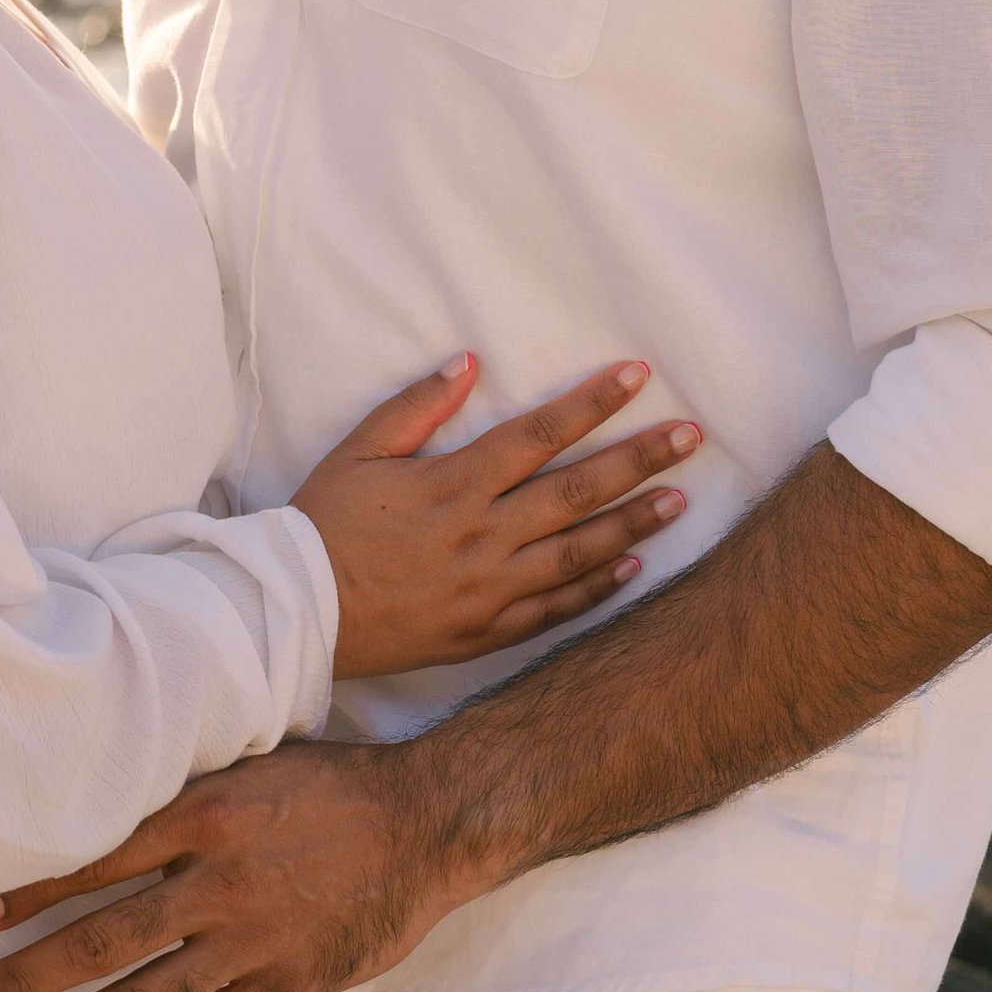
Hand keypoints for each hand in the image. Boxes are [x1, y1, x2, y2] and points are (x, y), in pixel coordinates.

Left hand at [0, 736, 450, 991]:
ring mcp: (254, 942)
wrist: (424, 824)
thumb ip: (180, 797)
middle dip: (25, 976)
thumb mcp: (247, 765)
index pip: (93, 859)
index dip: (29, 889)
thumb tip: (98, 809)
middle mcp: (220, 881)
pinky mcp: (289, 985)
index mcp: (205, 813)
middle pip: (102, 940)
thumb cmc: (329, 786)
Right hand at [293, 354, 698, 676]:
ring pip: (580, 551)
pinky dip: (598, 589)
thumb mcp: (359, 450)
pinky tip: (634, 568)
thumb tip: (469, 361)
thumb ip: (416, 405)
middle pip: (578, 490)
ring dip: (634, 522)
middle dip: (640, 459)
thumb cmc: (324, 522)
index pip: (540, 433)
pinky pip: (556, 609)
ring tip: (680, 498)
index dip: (593, 402)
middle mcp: (484, 535)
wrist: (299, 612)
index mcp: (455, 484)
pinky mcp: (488, 631)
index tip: (637, 376)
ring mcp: (491, 588)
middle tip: (691, 437)